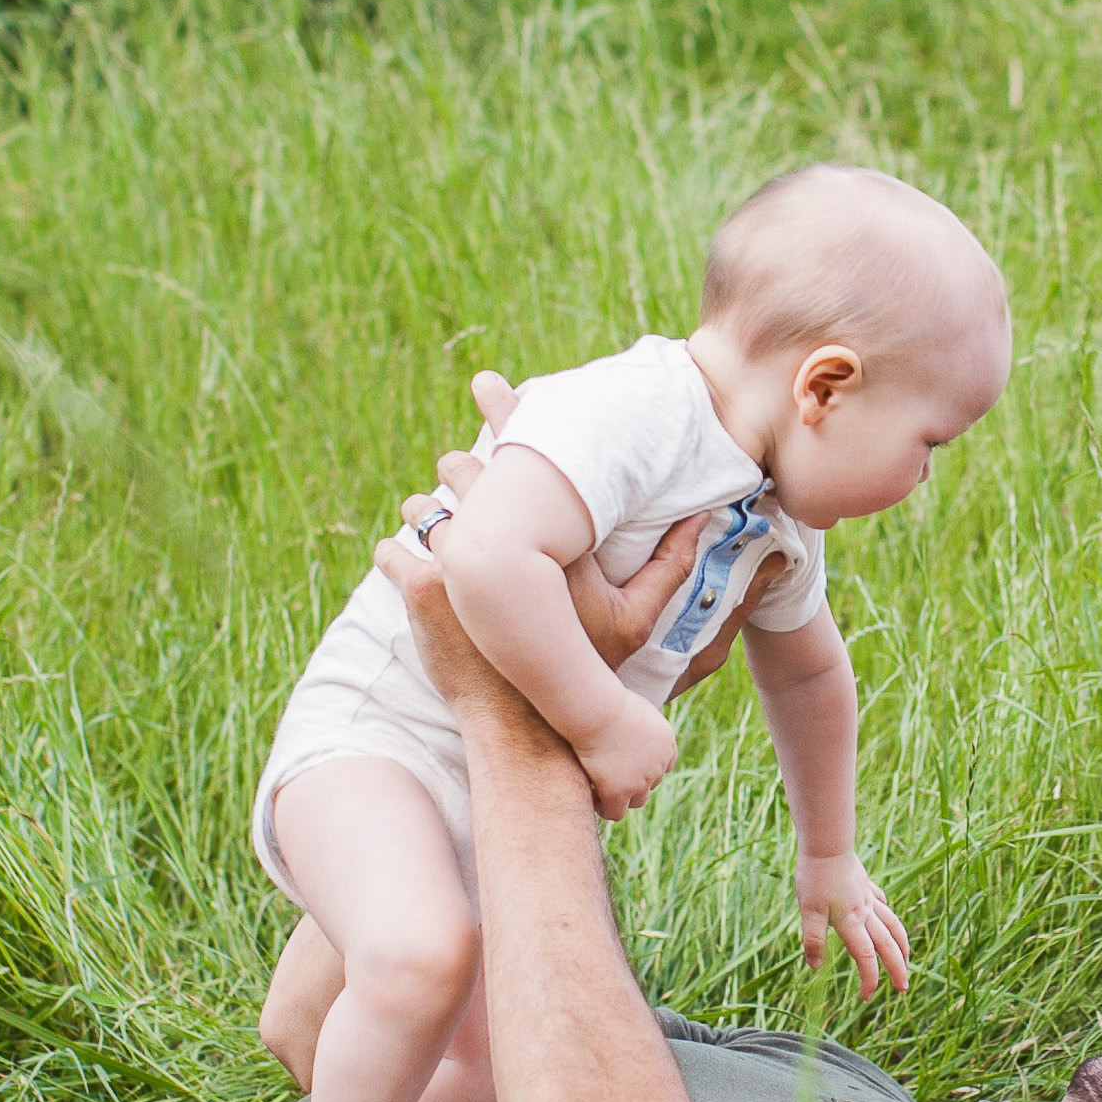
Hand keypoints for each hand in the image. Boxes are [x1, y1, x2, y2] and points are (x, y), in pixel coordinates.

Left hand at [420, 376, 733, 687]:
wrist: (533, 719)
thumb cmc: (589, 666)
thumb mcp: (639, 618)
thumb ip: (672, 566)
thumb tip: (708, 519)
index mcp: (548, 534)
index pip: (519, 456)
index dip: (502, 410)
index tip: (486, 382)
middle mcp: (496, 537)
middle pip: (461, 470)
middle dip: (459, 468)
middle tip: (457, 466)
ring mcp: (452, 563)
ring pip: (423, 508)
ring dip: (428, 512)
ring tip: (434, 519)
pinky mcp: (421, 591)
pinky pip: (393, 551)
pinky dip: (397, 552)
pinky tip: (403, 557)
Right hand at [569, 694, 676, 820]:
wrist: (596, 710)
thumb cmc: (606, 701)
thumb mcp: (632, 707)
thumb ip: (637, 722)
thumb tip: (627, 729)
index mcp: (666, 741)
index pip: (664, 765)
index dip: (646, 767)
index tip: (628, 764)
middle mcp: (659, 763)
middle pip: (651, 783)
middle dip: (634, 781)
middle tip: (611, 775)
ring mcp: (641, 780)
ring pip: (637, 800)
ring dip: (623, 797)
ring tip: (602, 791)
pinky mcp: (619, 791)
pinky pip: (616, 812)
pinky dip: (606, 809)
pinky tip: (592, 797)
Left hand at [797, 851, 910, 998]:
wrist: (827, 845)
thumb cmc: (815, 877)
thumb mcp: (808, 911)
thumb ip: (813, 940)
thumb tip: (816, 967)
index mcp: (851, 922)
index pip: (866, 957)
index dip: (869, 979)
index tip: (867, 997)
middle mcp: (865, 913)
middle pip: (887, 945)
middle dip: (897, 968)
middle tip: (904, 987)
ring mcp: (868, 898)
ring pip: (892, 925)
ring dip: (901, 945)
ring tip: (907, 959)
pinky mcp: (865, 885)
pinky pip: (882, 904)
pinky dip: (887, 915)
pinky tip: (885, 916)